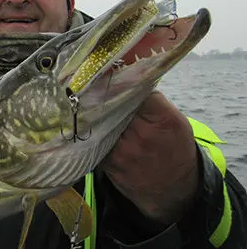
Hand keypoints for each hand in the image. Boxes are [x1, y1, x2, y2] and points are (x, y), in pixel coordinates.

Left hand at [100, 90, 198, 223]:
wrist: (173, 191)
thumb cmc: (173, 148)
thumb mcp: (174, 121)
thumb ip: (152, 101)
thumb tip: (125, 79)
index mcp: (164, 120)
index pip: (135, 90)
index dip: (122, 82)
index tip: (114, 75)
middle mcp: (143, 135)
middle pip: (114, 104)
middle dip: (105, 96)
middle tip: (97, 87)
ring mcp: (123, 152)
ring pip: (100, 121)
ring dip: (96, 114)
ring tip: (93, 106)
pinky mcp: (108, 165)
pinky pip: (95, 140)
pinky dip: (94, 132)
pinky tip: (95, 128)